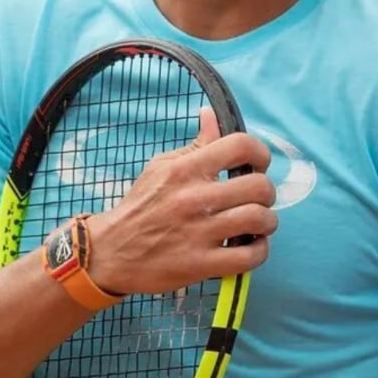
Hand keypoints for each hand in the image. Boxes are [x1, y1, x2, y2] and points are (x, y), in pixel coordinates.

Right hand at [87, 108, 276, 295]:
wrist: (111, 251)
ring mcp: (200, 233)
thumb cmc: (141, 205)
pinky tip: (251, 245)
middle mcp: (195, 198)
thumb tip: (212, 113)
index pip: (240, 145)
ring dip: (267, 222)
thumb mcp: (162, 166)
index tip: (258, 164)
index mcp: (187, 169)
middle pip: (259, 186)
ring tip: (258, 223)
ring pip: (260, 220)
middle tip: (257, 198)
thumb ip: (195, 144)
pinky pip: (249, 257)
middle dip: (267, 192)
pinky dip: (259, 250)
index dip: (260, 153)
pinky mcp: (201, 265)